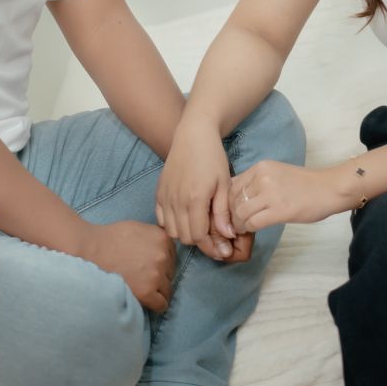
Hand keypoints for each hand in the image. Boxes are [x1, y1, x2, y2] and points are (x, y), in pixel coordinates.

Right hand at [77, 220, 175, 312]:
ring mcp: (156, 274)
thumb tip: (164, 249)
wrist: (91, 251)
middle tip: (142, 276)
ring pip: (167, 289)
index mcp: (162, 238)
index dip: (161, 262)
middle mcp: (163, 256)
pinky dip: (155, 304)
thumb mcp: (138, 227)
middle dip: (160, 276)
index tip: (149, 266)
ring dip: (157, 290)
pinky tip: (145, 300)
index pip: (172, 256)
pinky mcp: (147, 292)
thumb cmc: (111, 238)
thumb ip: (155, 237)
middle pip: (171, 273)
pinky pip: (162, 304)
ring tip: (140, 287)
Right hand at [157, 114, 246, 261]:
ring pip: (172, 231)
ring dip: (186, 234)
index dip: (212, 247)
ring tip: (201, 227)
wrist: (192, 135)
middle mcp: (176, 201)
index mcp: (195, 199)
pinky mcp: (159, 192)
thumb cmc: (212, 157)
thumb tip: (227, 236)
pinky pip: (161, 220)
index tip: (223, 250)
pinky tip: (185, 218)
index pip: (199, 236)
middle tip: (215, 240)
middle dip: (201, 243)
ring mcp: (165, 197)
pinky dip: (172, 224)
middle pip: (185, 237)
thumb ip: (222, 212)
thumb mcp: (224, 183)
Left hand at [228, 160, 341, 230]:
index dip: (227, 201)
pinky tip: (251, 230)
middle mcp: (263, 177)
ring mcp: (270, 193)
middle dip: (230, 214)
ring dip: (238, 224)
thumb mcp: (276, 174)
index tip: (229, 212)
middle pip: (233, 199)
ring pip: (240, 212)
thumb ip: (257, 182)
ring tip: (241, 229)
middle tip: (232, 224)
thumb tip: (237, 198)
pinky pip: (253, 222)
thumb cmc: (305, 184)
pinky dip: (248, 229)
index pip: (232, 185)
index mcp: (261, 167)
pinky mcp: (279, 210)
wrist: (329, 188)